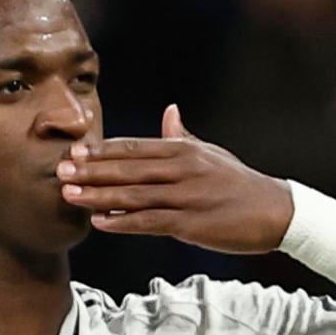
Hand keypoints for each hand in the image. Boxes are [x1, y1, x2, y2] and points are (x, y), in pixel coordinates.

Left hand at [57, 104, 294, 251]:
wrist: (276, 211)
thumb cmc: (241, 183)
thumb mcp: (213, 154)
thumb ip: (184, 136)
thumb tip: (169, 111)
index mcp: (185, 150)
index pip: (134, 147)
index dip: (102, 151)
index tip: (74, 153)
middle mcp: (183, 169)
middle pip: (127, 169)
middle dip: (91, 171)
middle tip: (59, 172)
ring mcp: (187, 196)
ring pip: (133, 195)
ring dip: (98, 196)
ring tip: (69, 196)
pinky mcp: (192, 223)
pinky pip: (150, 221)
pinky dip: (124, 222)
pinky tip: (100, 222)